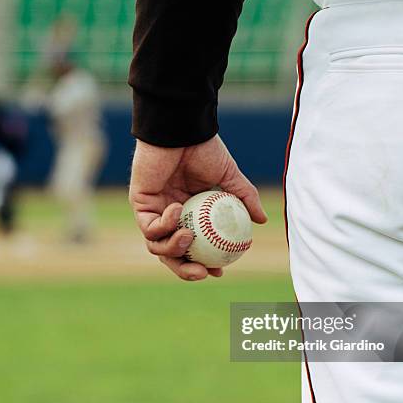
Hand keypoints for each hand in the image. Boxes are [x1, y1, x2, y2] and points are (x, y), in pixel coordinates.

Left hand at [129, 135, 267, 280]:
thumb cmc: (204, 149)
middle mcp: (170, 217)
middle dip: (185, 270)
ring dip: (173, 249)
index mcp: (191, 215)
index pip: (194, 249)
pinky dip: (164, 224)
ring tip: (188, 237)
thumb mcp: (230, 177)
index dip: (204, 264)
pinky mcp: (139, 204)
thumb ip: (245, 198)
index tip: (219, 271)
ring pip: (157, 246)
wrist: (182, 130)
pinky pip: (149, 226)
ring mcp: (154, 211)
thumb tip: (262, 220)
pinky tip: (177, 209)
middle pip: (172, 256)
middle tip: (202, 272)